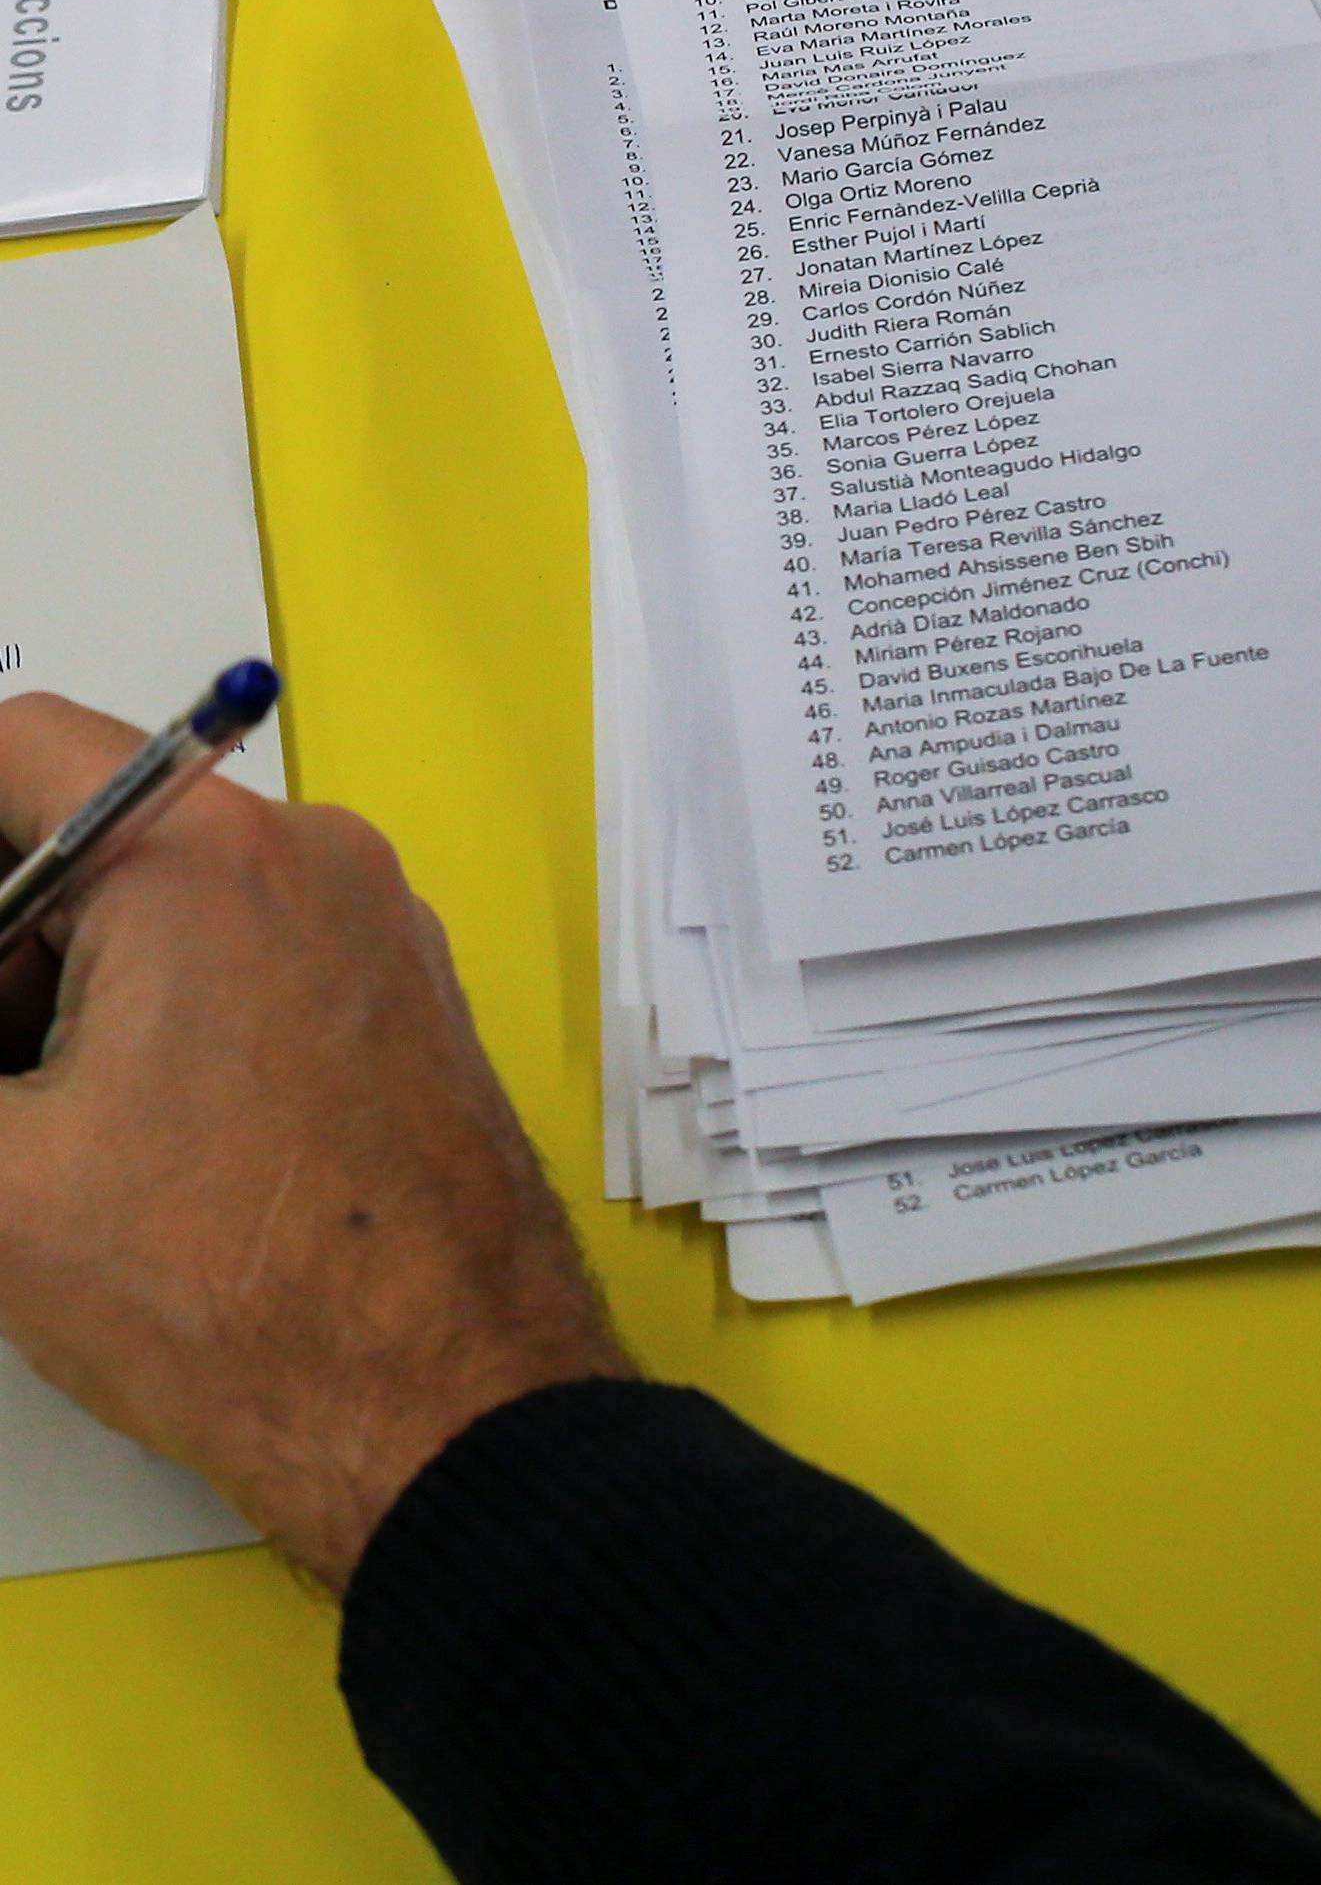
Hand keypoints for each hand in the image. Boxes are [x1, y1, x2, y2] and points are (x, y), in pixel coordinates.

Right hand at [0, 693, 631, 1591]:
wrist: (445, 1401)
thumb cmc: (230, 1290)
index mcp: (210, 855)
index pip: (22, 750)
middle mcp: (316, 856)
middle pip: (94, 838)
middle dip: (5, 950)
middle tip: (0, 1084)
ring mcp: (378, 926)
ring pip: (172, 907)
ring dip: (75, 994)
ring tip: (53, 1140)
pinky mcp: (406, 997)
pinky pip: (252, 958)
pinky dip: (168, 1018)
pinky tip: (141, 1147)